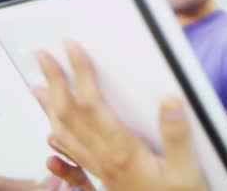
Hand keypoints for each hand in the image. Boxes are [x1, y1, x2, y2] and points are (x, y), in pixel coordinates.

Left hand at [33, 40, 206, 190]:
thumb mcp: (188, 171)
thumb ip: (177, 136)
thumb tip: (168, 100)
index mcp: (122, 151)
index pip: (92, 104)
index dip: (80, 73)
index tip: (71, 48)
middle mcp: (104, 159)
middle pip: (69, 115)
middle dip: (54, 82)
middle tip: (42, 57)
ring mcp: (100, 171)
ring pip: (65, 135)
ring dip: (49, 108)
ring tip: (38, 88)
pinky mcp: (103, 182)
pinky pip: (72, 164)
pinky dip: (58, 149)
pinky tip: (49, 143)